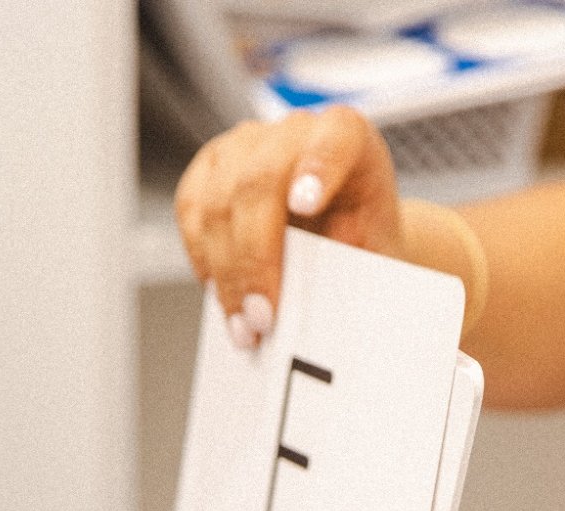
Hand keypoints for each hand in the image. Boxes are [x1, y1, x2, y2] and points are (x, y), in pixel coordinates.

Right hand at [174, 106, 402, 347]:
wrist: (348, 234)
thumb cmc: (364, 240)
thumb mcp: (374, 253)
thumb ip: (349, 267)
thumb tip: (315, 308)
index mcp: (349, 137)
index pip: (334, 139)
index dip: (317, 168)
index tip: (305, 205)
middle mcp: (293, 131)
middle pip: (258, 184)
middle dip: (254, 259)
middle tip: (263, 317)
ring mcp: (245, 145)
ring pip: (217, 202)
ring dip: (225, 273)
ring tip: (244, 326)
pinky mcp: (210, 168)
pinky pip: (191, 211)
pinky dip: (203, 258)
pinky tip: (222, 293)